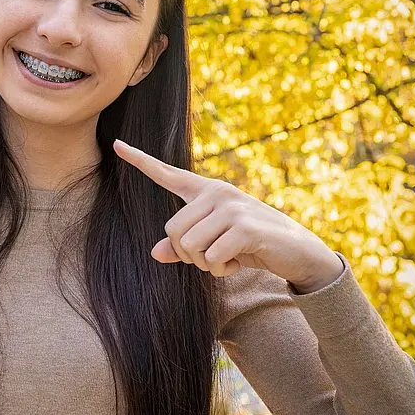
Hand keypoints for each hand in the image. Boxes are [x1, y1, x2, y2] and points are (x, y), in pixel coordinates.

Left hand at [113, 139, 343, 290]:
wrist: (297, 252)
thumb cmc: (250, 246)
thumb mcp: (215, 245)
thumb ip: (184, 247)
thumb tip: (155, 253)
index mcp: (206, 192)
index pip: (168, 174)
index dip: (140, 161)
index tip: (117, 144)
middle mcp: (217, 193)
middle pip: (173, 230)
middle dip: (189, 256)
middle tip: (213, 258)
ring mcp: (232, 207)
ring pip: (189, 246)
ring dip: (206, 265)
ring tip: (228, 259)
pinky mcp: (245, 227)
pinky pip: (212, 257)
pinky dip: (222, 269)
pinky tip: (239, 262)